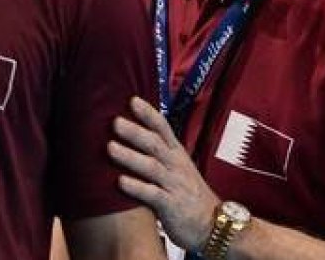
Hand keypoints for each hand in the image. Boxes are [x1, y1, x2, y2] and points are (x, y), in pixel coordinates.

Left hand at [108, 96, 220, 252]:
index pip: (163, 128)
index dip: (149, 114)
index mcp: (177, 154)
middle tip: (114, 121)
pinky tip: (120, 182)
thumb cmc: (190, 195)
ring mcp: (175, 185)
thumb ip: (160, 153)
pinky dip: (136, 187)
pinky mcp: (172, 205)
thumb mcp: (179, 168)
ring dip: (130, 156)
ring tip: (109, 147)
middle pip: (155, 144)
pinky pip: (153, 194)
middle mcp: (176, 166)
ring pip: (151, 167)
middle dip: (135, 131)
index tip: (132, 100)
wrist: (214, 225)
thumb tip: (134, 135)